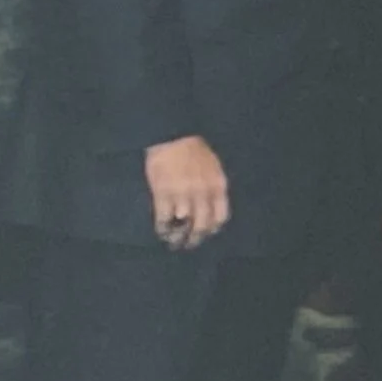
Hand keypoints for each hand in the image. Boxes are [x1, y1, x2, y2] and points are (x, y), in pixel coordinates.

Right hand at [145, 135, 228, 249]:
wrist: (172, 136)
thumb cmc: (194, 149)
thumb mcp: (214, 167)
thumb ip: (214, 187)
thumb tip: (211, 207)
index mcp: (218, 186)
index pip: (220, 217)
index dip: (213, 229)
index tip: (206, 234)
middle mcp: (203, 194)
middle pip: (202, 225)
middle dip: (195, 238)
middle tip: (188, 244)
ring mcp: (183, 195)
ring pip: (183, 225)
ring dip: (178, 236)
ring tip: (173, 241)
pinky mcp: (163, 194)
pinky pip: (164, 219)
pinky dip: (163, 228)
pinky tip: (161, 231)